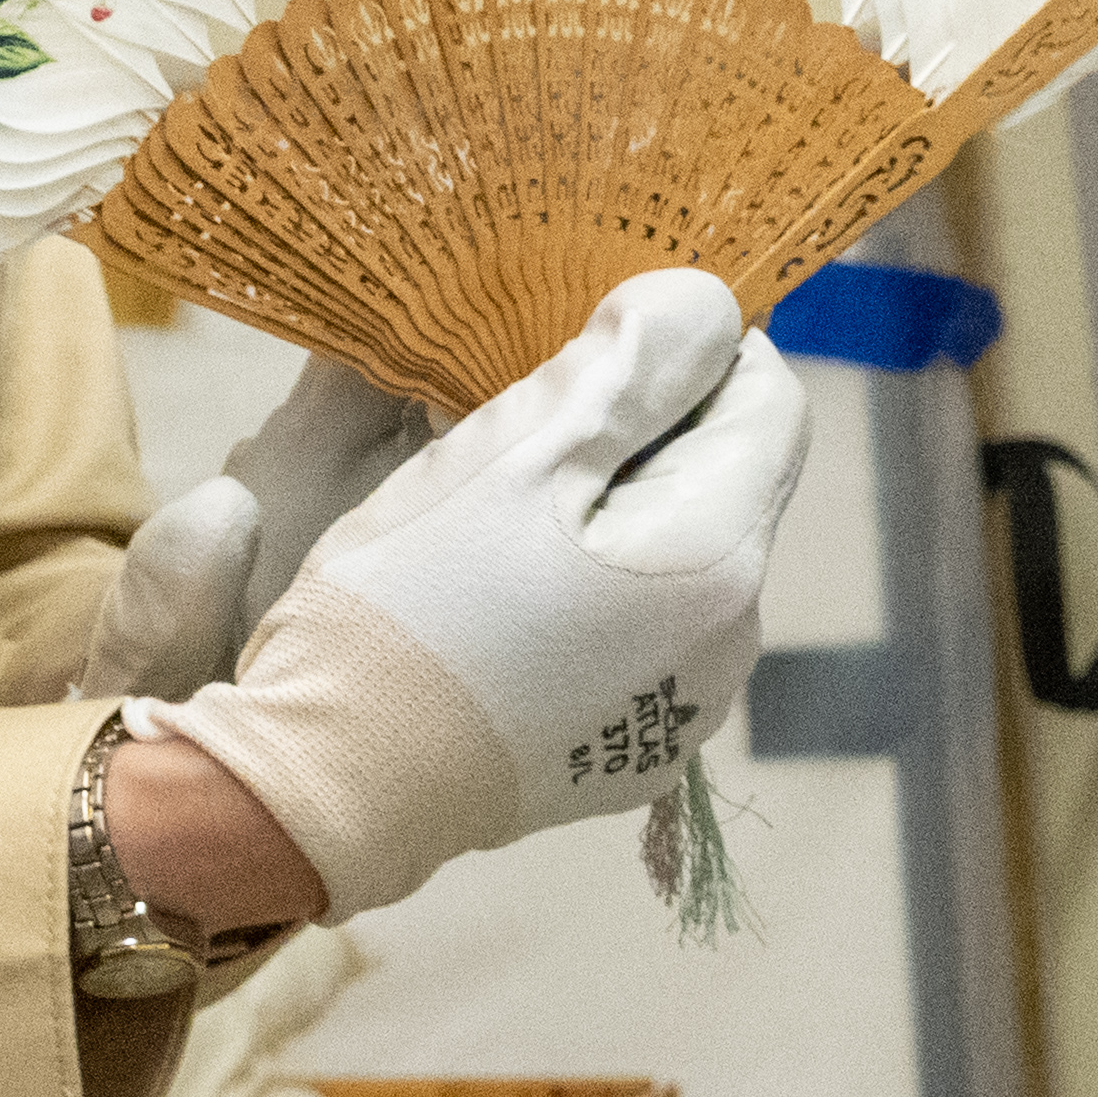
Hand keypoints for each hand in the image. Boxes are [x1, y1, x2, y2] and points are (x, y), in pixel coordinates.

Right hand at [146, 272, 812, 914]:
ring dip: (612, 516)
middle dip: (643, 436)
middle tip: (524, 433)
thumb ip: (631, 367)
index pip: (769, 400)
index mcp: (721, 558)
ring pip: (675, 558)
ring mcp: (682, 709)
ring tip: (499, 525)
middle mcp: (732, 643)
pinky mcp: (629, 753)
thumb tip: (706, 308)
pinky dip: (590, 596)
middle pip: (723, 481)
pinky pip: (639, 636)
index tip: (596, 347)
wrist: (328, 788)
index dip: (691, 352)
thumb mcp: (517, 452)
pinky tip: (500, 604)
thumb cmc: (414, 605)